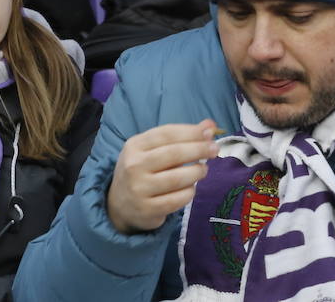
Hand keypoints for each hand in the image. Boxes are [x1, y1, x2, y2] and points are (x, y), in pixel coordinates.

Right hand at [107, 120, 218, 234]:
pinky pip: (177, 200)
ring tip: (203, 170)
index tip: (209, 133)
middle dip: (198, 149)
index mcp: (134, 146)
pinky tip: (191, 188)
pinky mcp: (148, 209)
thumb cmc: (142, 171)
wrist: (120, 205)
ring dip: (196, 172)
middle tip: (214, 150)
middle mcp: (134, 165)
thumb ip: (180, 137)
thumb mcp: (152, 150)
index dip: (190, 132)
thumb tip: (210, 125)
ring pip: (177, 178)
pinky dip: (189, 192)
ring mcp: (140, 189)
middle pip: (173, 154)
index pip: (166, 134)